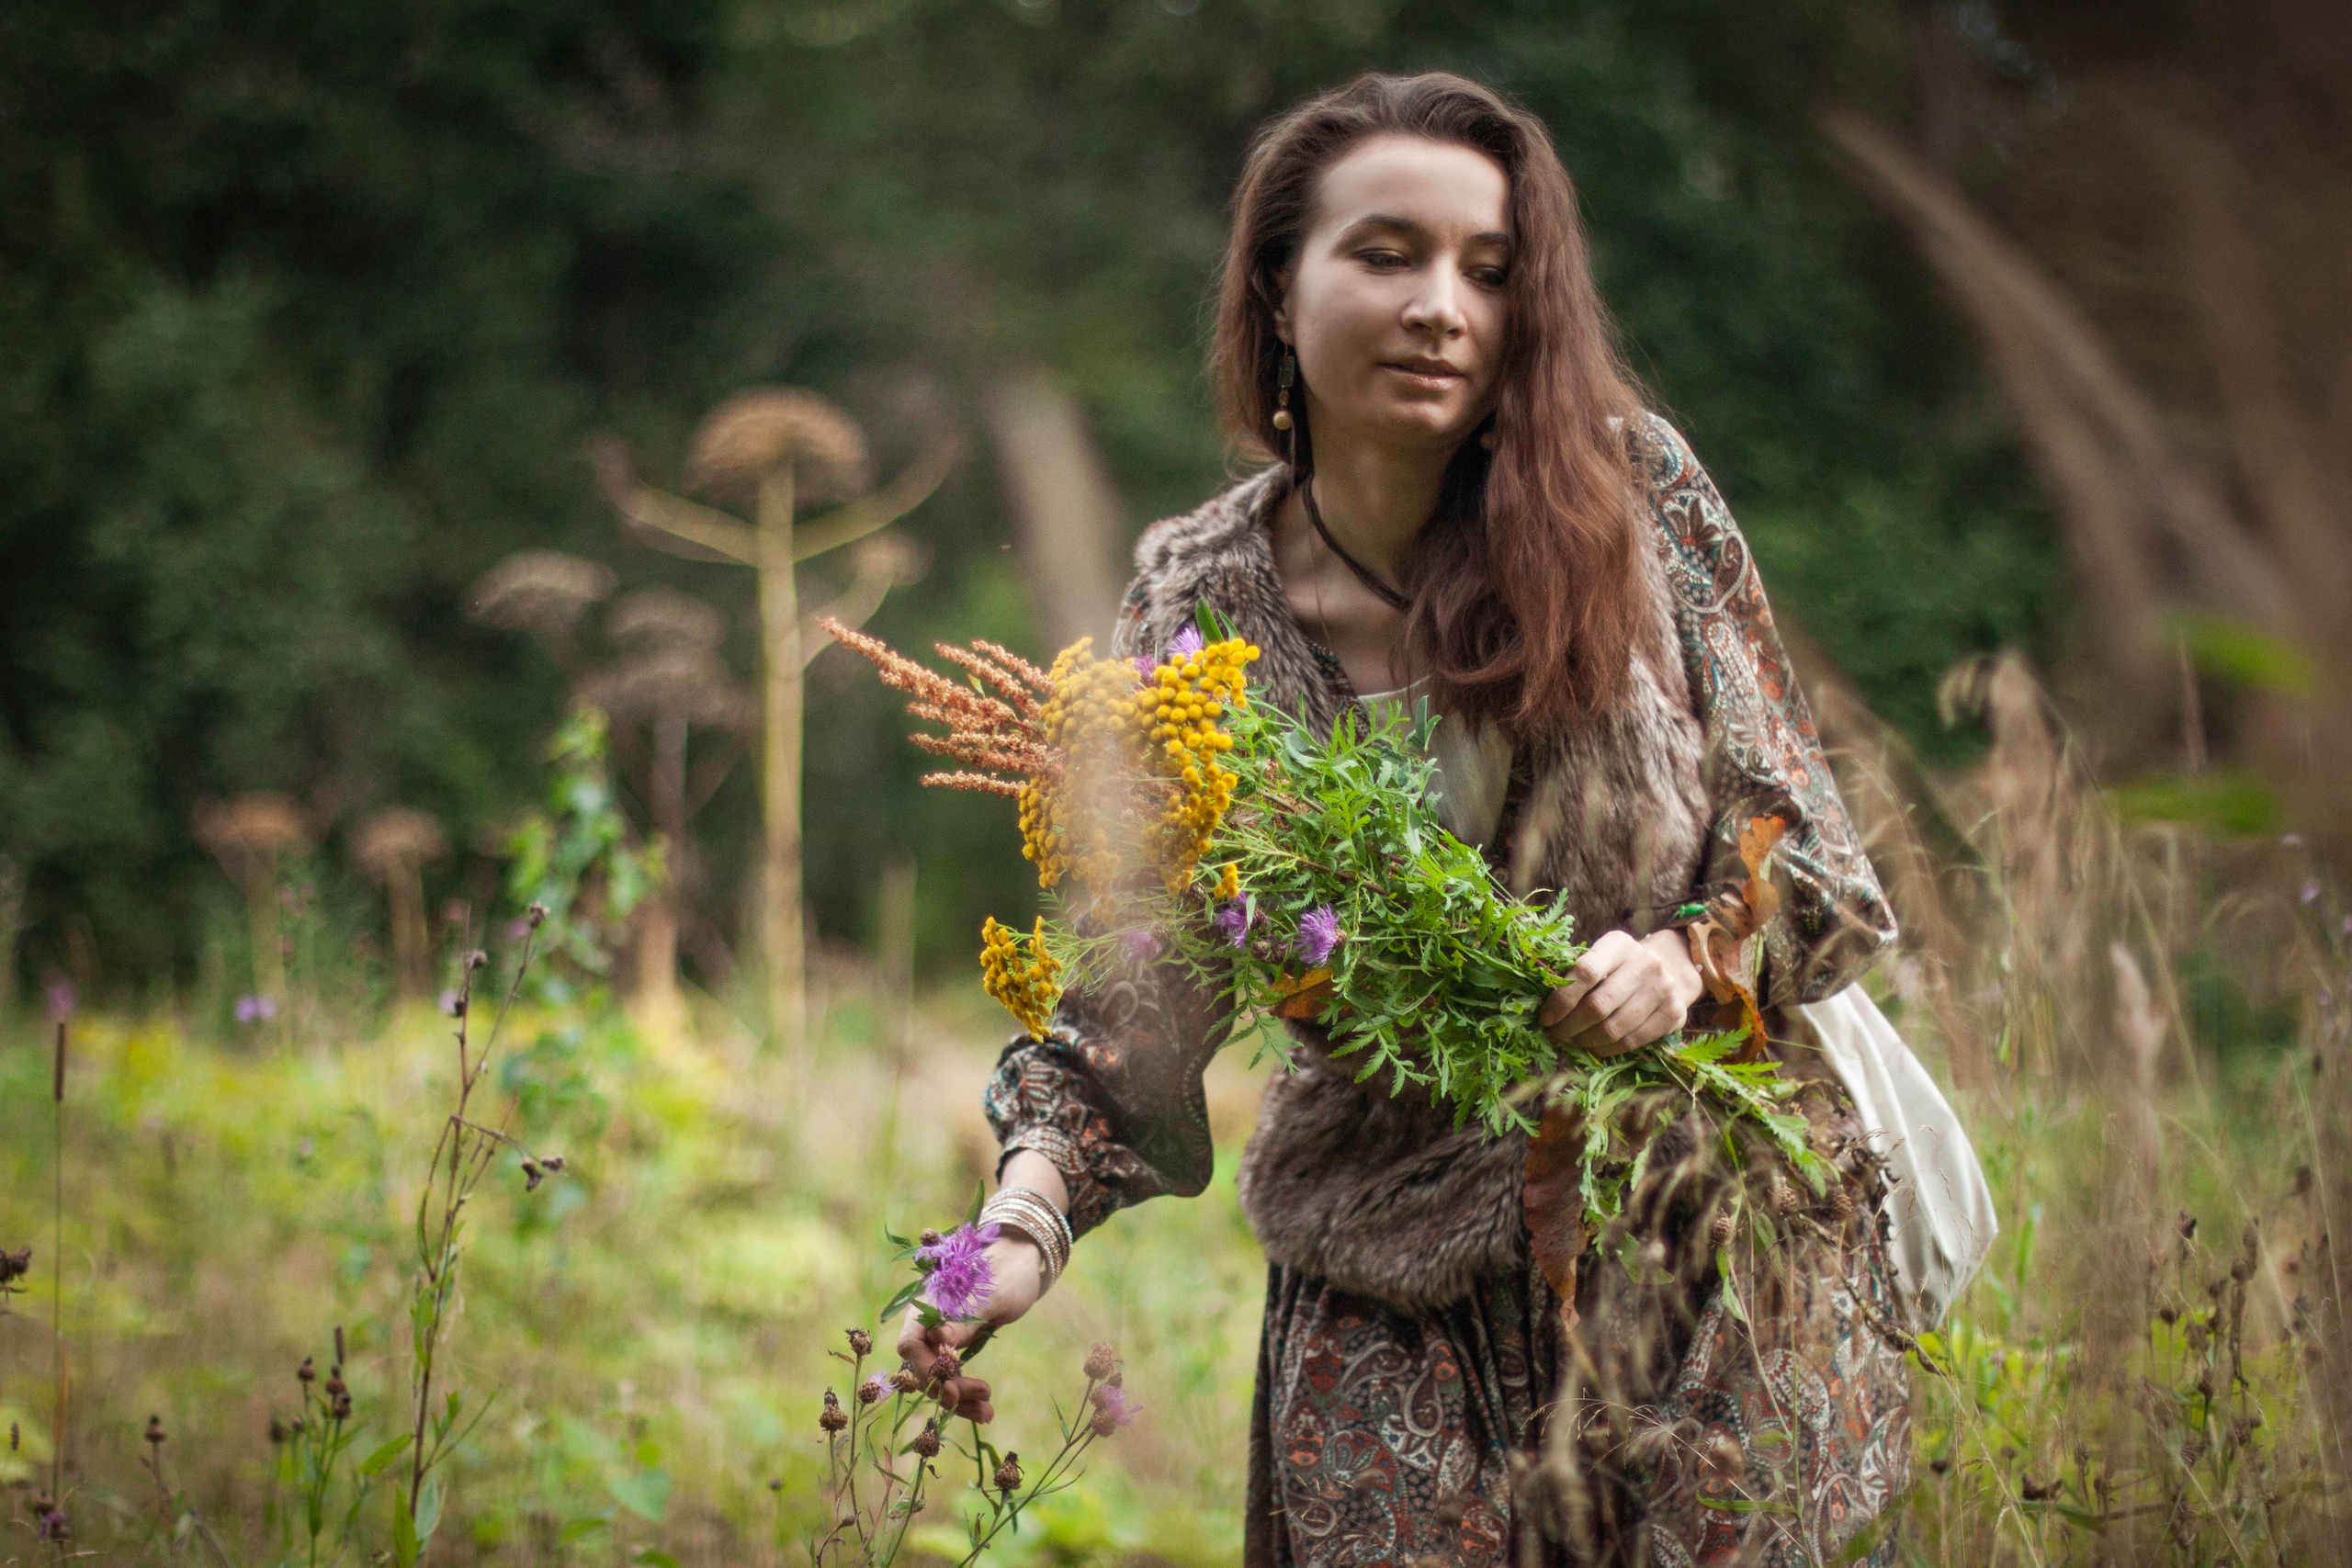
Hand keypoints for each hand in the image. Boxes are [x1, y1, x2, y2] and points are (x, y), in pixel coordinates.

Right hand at [893, 1234, 1047, 1423]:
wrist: (1023, 1261)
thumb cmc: (1008, 1272)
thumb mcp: (992, 1296)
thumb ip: (965, 1319)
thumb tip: (939, 1342)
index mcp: (929, 1304)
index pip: (910, 1344)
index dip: (926, 1371)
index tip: (952, 1390)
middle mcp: (927, 1321)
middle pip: (922, 1366)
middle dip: (948, 1389)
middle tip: (984, 1398)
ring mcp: (940, 1334)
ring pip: (938, 1376)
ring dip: (959, 1398)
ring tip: (988, 1413)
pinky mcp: (955, 1344)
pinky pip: (952, 1374)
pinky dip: (965, 1392)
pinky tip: (984, 1409)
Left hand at [1537, 929, 1703, 1054]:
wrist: (1671, 972)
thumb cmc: (1619, 968)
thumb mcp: (1601, 958)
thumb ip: (1574, 973)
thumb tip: (1536, 1001)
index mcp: (1619, 944)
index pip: (1585, 972)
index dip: (1561, 999)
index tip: (1545, 1018)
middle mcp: (1646, 963)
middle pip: (1598, 1005)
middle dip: (1569, 1026)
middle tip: (1554, 1035)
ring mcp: (1664, 989)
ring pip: (1613, 1029)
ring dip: (1585, 1041)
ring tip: (1571, 1041)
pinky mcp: (1674, 1014)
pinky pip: (1631, 1042)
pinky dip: (1606, 1049)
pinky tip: (1593, 1047)